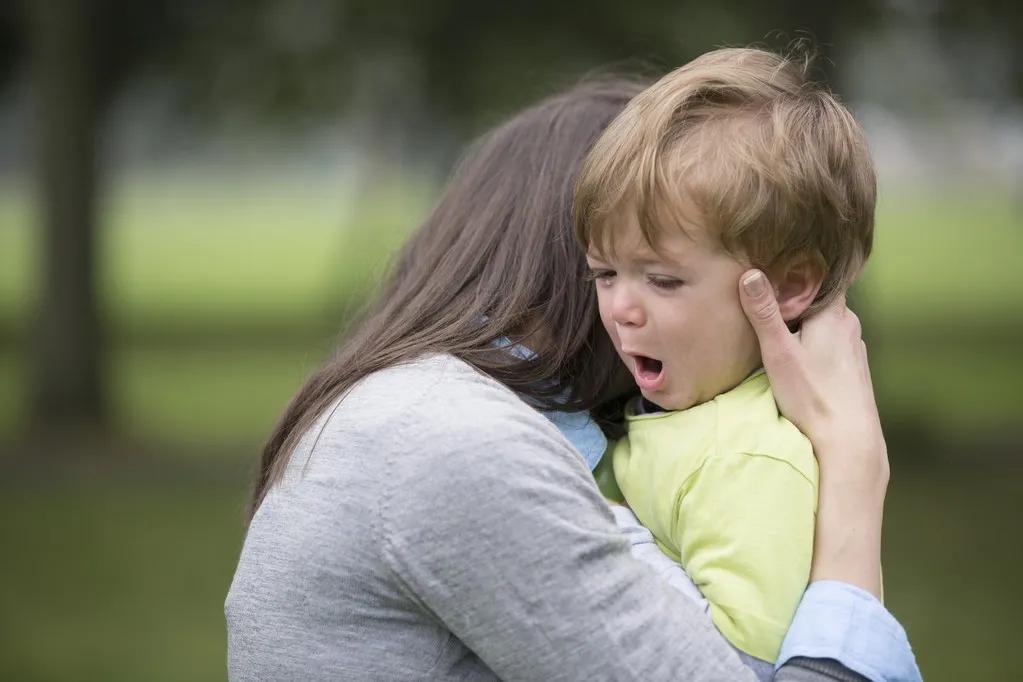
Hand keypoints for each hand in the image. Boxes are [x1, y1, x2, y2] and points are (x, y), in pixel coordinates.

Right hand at [738, 270, 886, 596]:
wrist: (848, 442)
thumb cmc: (813, 397)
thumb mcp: (779, 352)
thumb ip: (764, 313)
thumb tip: (751, 273)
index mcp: (834, 314)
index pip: (821, 273)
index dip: (799, 266)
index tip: (778, 260)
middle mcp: (850, 326)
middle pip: (820, 299)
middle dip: (796, 295)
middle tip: (767, 291)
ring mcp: (854, 348)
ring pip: (825, 323)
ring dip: (805, 321)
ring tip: (778, 322)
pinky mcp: (853, 370)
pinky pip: (830, 343)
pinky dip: (813, 341)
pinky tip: (798, 355)